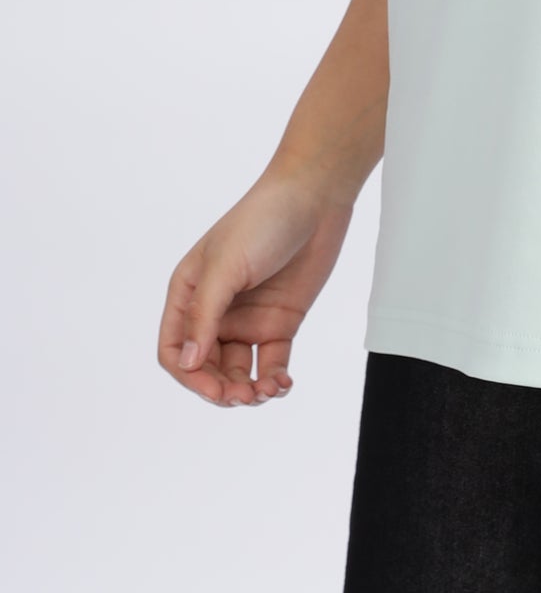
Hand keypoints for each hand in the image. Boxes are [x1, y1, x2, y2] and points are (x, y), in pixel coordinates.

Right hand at [157, 162, 355, 406]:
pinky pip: (269, 362)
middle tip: (245, 396)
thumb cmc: (262, 219)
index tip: (215, 387)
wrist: (315, 196)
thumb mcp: (226, 265)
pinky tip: (283, 382)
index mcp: (189, 293)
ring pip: (237, 371)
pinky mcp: (279, 321)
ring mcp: (247, 317)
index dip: (189, 375)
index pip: (174, 350)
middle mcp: (215, 310)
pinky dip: (273, 379)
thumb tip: (187, 363)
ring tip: (267, 390)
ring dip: (247, 390)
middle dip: (221, 389)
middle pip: (205, 367)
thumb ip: (204, 315)